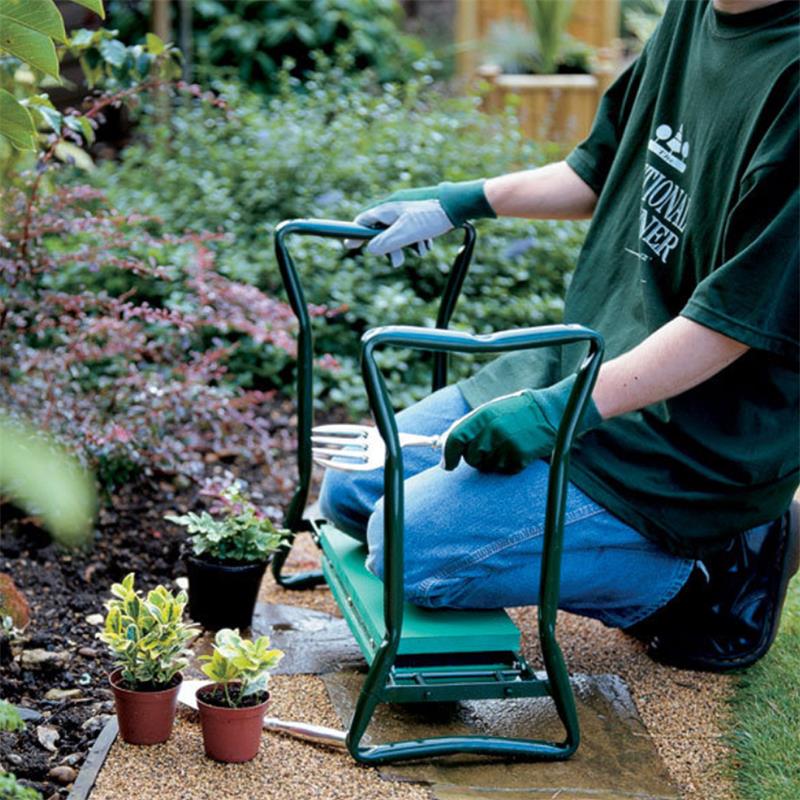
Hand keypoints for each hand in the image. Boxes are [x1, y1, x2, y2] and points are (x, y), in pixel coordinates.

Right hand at [354, 198, 451, 267]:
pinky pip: (411, 232)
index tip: (350, 246)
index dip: (355, 235)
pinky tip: (427, 242)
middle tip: (398, 260)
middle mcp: (394, 209)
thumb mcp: (406, 233)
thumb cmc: (430, 217)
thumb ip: (386, 242)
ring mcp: (406, 213)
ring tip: (420, 249)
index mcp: (387, 210)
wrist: (457, 206)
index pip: (363, 221)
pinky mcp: (418, 217)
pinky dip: (418, 240)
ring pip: (398, 234)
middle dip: (390, 248)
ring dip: (407, 245)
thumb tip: (371, 250)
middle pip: (381, 232)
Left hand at [441, 376, 601, 473]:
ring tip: (505, 444)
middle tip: (488, 447)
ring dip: (492, 461)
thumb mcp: (489, 412)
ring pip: (486, 466)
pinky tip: (517, 450)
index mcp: (482, 416)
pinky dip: (507, 464)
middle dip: (475, 457)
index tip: (447, 465)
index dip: (448, 455)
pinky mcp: (519, 457)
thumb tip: (444, 448)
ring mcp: (506, 444)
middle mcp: (492, 430)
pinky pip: (504, 470)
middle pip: (470, 457)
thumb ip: (467, 427)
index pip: (455, 439)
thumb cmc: (514, 412)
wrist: (548, 412)